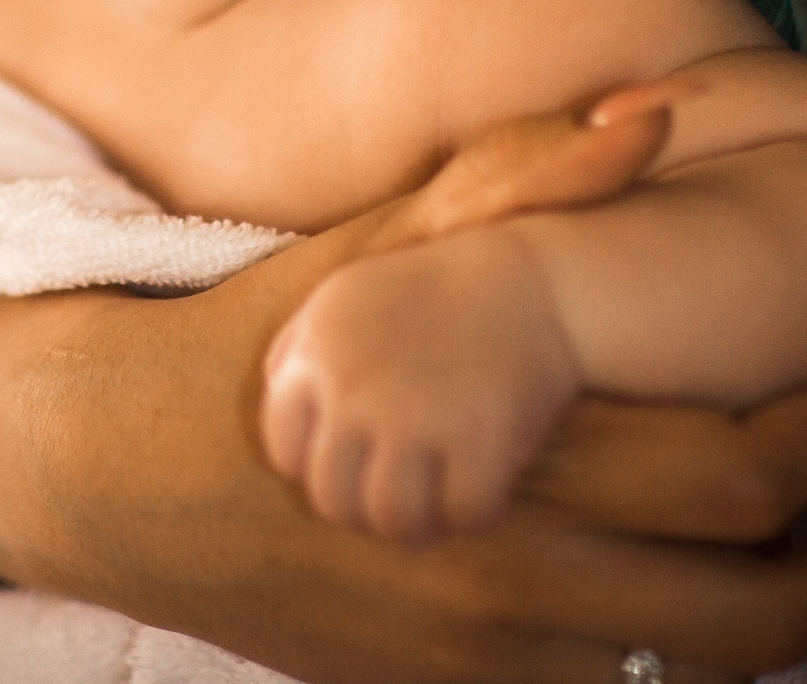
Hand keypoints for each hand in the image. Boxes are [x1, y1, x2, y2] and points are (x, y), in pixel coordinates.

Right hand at [0, 77, 806, 680]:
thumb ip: (521, 184)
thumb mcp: (373, 245)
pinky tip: (696, 579)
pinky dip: (683, 651)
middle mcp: (507, 581)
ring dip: (796, 611)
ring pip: (699, 671)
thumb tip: (657, 118)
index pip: (739, 473)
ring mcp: (477, 660)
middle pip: (756, 606)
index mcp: (507, 457)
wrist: (102, 473)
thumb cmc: (249, 338)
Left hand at [263, 223, 578, 541]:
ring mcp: (416, 416)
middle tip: (396, 499)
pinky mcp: (479, 438)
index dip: (316, 470)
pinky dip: (473, 515)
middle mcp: (355, 389)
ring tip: (433, 509)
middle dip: (362, 512)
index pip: (284, 451)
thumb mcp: (344, 295)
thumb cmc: (434, 291)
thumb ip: (296, 346)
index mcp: (318, 354)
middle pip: (333, 499)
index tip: (354, 466)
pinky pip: (463, 515)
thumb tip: (274, 396)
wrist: (532, 280)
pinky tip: (480, 491)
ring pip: (391, 520)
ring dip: (414, 526)